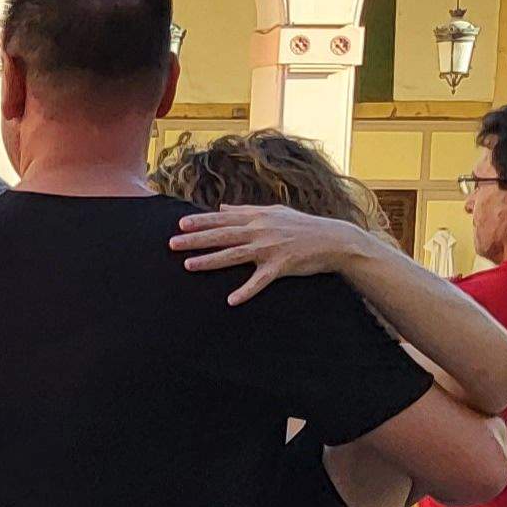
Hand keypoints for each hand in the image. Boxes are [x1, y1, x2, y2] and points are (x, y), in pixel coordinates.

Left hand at [173, 204, 376, 302]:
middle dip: (196, 239)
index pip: (224, 218)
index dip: (202, 221)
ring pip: (234, 254)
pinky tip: (231, 300)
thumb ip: (246, 209)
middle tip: (172, 243)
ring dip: (211, 261)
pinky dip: (246, 291)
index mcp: (259, 217)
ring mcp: (271, 248)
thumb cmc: (303, 226)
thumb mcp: (275, 211)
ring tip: (188, 265)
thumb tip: (222, 206)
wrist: (334, 239)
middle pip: (223, 235)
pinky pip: (260, 280)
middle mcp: (261, 230)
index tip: (180, 224)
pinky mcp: (282, 266)